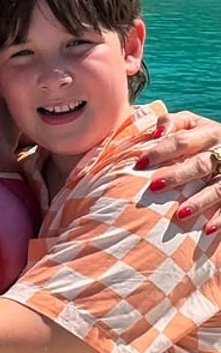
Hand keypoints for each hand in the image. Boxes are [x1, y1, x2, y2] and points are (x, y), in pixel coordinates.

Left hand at [135, 111, 220, 232]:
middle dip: (178, 176)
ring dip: (200, 201)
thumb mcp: (190, 123)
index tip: (139, 164)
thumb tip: (155, 134)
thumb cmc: (199, 137)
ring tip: (181, 214)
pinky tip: (207, 230)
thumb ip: (171, 122)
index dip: (160, 151)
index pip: (181, 140)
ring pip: (218, 188)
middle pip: (199, 164)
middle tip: (154, 187)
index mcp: (207, 132)